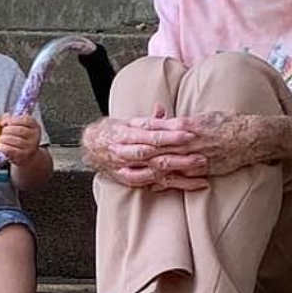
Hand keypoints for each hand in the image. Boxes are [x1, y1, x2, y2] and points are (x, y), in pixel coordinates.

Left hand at [0, 114, 40, 166]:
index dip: (12, 120)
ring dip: (3, 139)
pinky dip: (3, 147)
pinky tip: (1, 146)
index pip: (26, 120)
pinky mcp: (23, 156)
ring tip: (1, 140)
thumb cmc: (21, 138)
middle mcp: (35, 136)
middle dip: (7, 130)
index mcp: (35, 126)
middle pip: (19, 130)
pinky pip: (11, 150)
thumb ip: (11, 120)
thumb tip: (3, 121)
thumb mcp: (19, 127)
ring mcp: (31, 147)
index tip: (4, 123)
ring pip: (14, 140)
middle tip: (3, 133)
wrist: (28, 156)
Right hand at [82, 104, 208, 190]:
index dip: (171, 134)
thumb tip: (162, 109)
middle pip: (156, 153)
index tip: (189, 133)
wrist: (90, 148)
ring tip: (200, 169)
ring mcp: (128, 167)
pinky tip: (189, 183)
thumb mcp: (127, 121)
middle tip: (201, 154)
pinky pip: (152, 183)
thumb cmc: (111, 132)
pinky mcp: (130, 179)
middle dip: (179, 155)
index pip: (152, 133)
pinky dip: (172, 183)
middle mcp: (126, 150)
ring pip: (156, 169)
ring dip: (179, 169)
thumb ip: (148, 118)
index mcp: (126, 132)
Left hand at [126, 111, 261, 177]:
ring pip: (165, 163)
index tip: (122, 131)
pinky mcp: (203, 168)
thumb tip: (165, 118)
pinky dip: (166, 181)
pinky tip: (153, 185)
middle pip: (155, 146)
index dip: (138, 130)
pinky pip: (181, 176)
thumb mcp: (202, 117)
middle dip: (134, 151)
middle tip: (114, 154)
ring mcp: (195, 155)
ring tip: (126, 172)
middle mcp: (187, 140)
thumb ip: (182, 121)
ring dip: (145, 168)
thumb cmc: (227, 124)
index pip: (156, 127)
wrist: (251, 136)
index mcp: (186, 124)